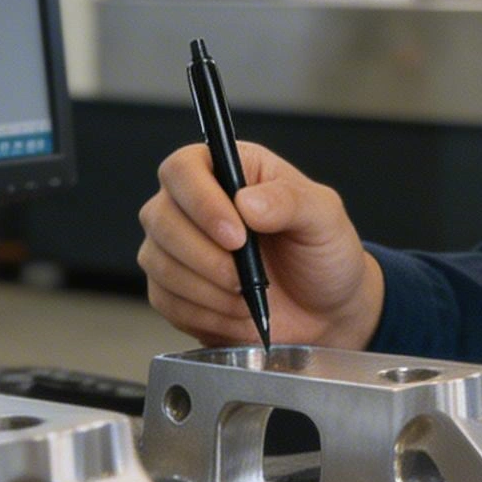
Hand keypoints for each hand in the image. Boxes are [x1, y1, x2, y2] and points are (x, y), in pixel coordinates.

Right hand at [139, 141, 384, 350]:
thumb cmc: (323, 254)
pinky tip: (236, 313)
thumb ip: (290, 201)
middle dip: (204, 255)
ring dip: (206, 288)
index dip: (200, 202)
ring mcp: (176, 246)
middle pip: (159, 216)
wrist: (324, 311)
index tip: (236, 237)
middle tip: (244, 277)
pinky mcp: (170, 288)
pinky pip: (164, 300)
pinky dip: (204, 313)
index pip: (183, 168)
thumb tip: (247, 202)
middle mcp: (193, 203)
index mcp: (229, 169)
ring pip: (157, 261)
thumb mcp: (324, 218)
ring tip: (248, 296)